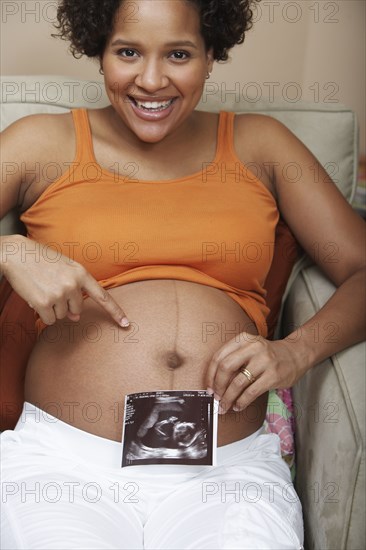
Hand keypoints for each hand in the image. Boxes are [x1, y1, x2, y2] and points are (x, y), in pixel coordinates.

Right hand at [1, 235, 129, 326]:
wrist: (16, 254)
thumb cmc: (41, 260)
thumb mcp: (63, 269)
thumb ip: (75, 290)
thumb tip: (76, 316)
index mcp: (81, 273)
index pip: (103, 296)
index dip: (115, 312)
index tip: (127, 324)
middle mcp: (73, 284)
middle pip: (77, 309)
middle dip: (64, 305)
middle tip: (51, 288)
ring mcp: (59, 294)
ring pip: (61, 315)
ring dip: (52, 308)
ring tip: (42, 288)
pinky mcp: (45, 302)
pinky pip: (49, 319)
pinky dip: (42, 313)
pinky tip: (36, 297)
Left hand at [206, 332, 308, 413]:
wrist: (295, 355)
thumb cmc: (267, 355)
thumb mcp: (250, 348)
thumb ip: (234, 360)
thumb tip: (215, 384)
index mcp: (243, 339)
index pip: (219, 356)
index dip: (211, 375)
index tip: (209, 388)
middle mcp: (253, 347)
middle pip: (225, 367)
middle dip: (218, 386)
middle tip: (216, 397)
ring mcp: (264, 361)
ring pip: (238, 382)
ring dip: (228, 397)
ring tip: (225, 406)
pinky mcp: (273, 375)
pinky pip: (251, 392)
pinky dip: (242, 402)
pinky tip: (238, 406)